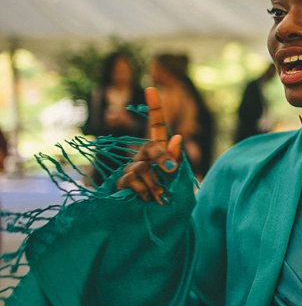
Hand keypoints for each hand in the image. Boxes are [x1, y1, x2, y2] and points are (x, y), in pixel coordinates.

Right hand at [117, 87, 181, 203]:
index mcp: (157, 150)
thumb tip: (177, 136)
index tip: (151, 88)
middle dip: (163, 158)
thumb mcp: (175, 177)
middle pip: (150, 147)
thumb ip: (175, 158)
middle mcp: (142, 155)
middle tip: (172, 171)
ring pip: (142, 167)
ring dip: (155, 184)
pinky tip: (146, 199)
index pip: (155, 126)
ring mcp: (130, 167)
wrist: (149, 216)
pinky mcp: (121, 181)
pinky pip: (133, 179)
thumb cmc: (165, 193)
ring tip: (159, 196)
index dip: (154, 107)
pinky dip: (144, 191)